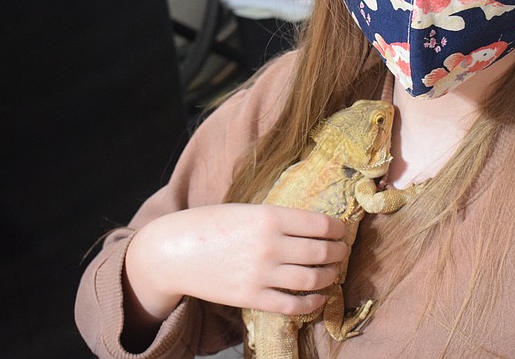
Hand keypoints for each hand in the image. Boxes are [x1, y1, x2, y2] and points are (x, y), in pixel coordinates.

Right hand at [124, 204, 347, 325]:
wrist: (172, 251)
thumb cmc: (209, 224)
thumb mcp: (246, 209)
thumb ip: (277, 218)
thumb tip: (314, 225)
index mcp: (269, 216)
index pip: (320, 223)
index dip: (338, 228)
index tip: (342, 231)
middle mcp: (269, 244)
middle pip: (322, 251)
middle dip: (339, 252)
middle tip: (342, 251)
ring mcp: (261, 273)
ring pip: (312, 279)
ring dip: (330, 276)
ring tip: (332, 273)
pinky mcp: (251, 297)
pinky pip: (292, 305)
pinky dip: (312, 303)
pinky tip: (317, 297)